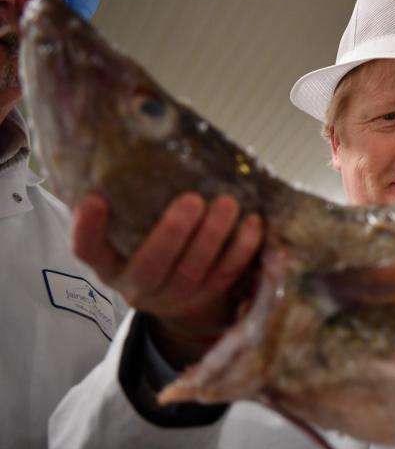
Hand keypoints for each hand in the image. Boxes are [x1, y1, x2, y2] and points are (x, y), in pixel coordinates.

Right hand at [72, 192, 263, 367]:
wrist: (173, 292)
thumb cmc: (146, 245)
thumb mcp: (127, 231)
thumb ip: (125, 206)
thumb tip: (127, 151)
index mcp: (109, 265)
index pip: (88, 251)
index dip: (88, 229)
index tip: (93, 199)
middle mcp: (136, 287)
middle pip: (151, 266)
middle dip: (173, 233)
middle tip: (193, 199)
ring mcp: (173, 297)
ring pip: (193, 272)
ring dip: (213, 237)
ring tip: (229, 204)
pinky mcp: (206, 298)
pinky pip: (226, 276)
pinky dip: (241, 250)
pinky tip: (253, 224)